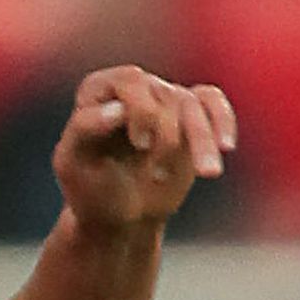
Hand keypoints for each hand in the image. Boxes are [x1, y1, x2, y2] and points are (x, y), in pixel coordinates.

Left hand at [49, 64, 235, 235]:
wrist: (117, 218)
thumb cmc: (90, 189)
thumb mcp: (73, 164)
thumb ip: (86, 129)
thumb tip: (118, 109)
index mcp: (98, 91)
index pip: (130, 81)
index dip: (141, 110)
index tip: (140, 145)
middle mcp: (132, 88)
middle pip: (164, 93)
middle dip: (167, 134)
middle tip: (158, 175)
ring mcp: (162, 99)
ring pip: (192, 104)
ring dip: (201, 140)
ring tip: (208, 174)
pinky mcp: (188, 116)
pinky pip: (211, 101)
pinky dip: (223, 119)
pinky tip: (226, 146)